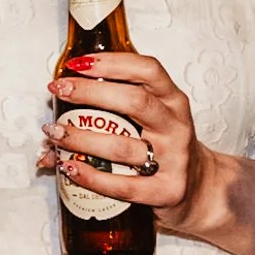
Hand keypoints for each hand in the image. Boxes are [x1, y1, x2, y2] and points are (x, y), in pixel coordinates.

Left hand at [41, 53, 212, 231]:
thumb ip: (119, 104)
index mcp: (173, 101)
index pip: (148, 70)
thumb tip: (62, 103)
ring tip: (54, 133)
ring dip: (81, 138)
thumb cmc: (167, 147)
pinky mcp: (165, 191)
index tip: (78, 63)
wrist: (200, 189)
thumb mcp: (155, 117)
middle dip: (90, 93)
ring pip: (121, 146)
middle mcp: (176, 126)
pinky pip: (122, 185)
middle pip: (134, 102)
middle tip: (59, 89)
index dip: (112, 63)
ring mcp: (173, 160)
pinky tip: (70, 168)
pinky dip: (91, 177)